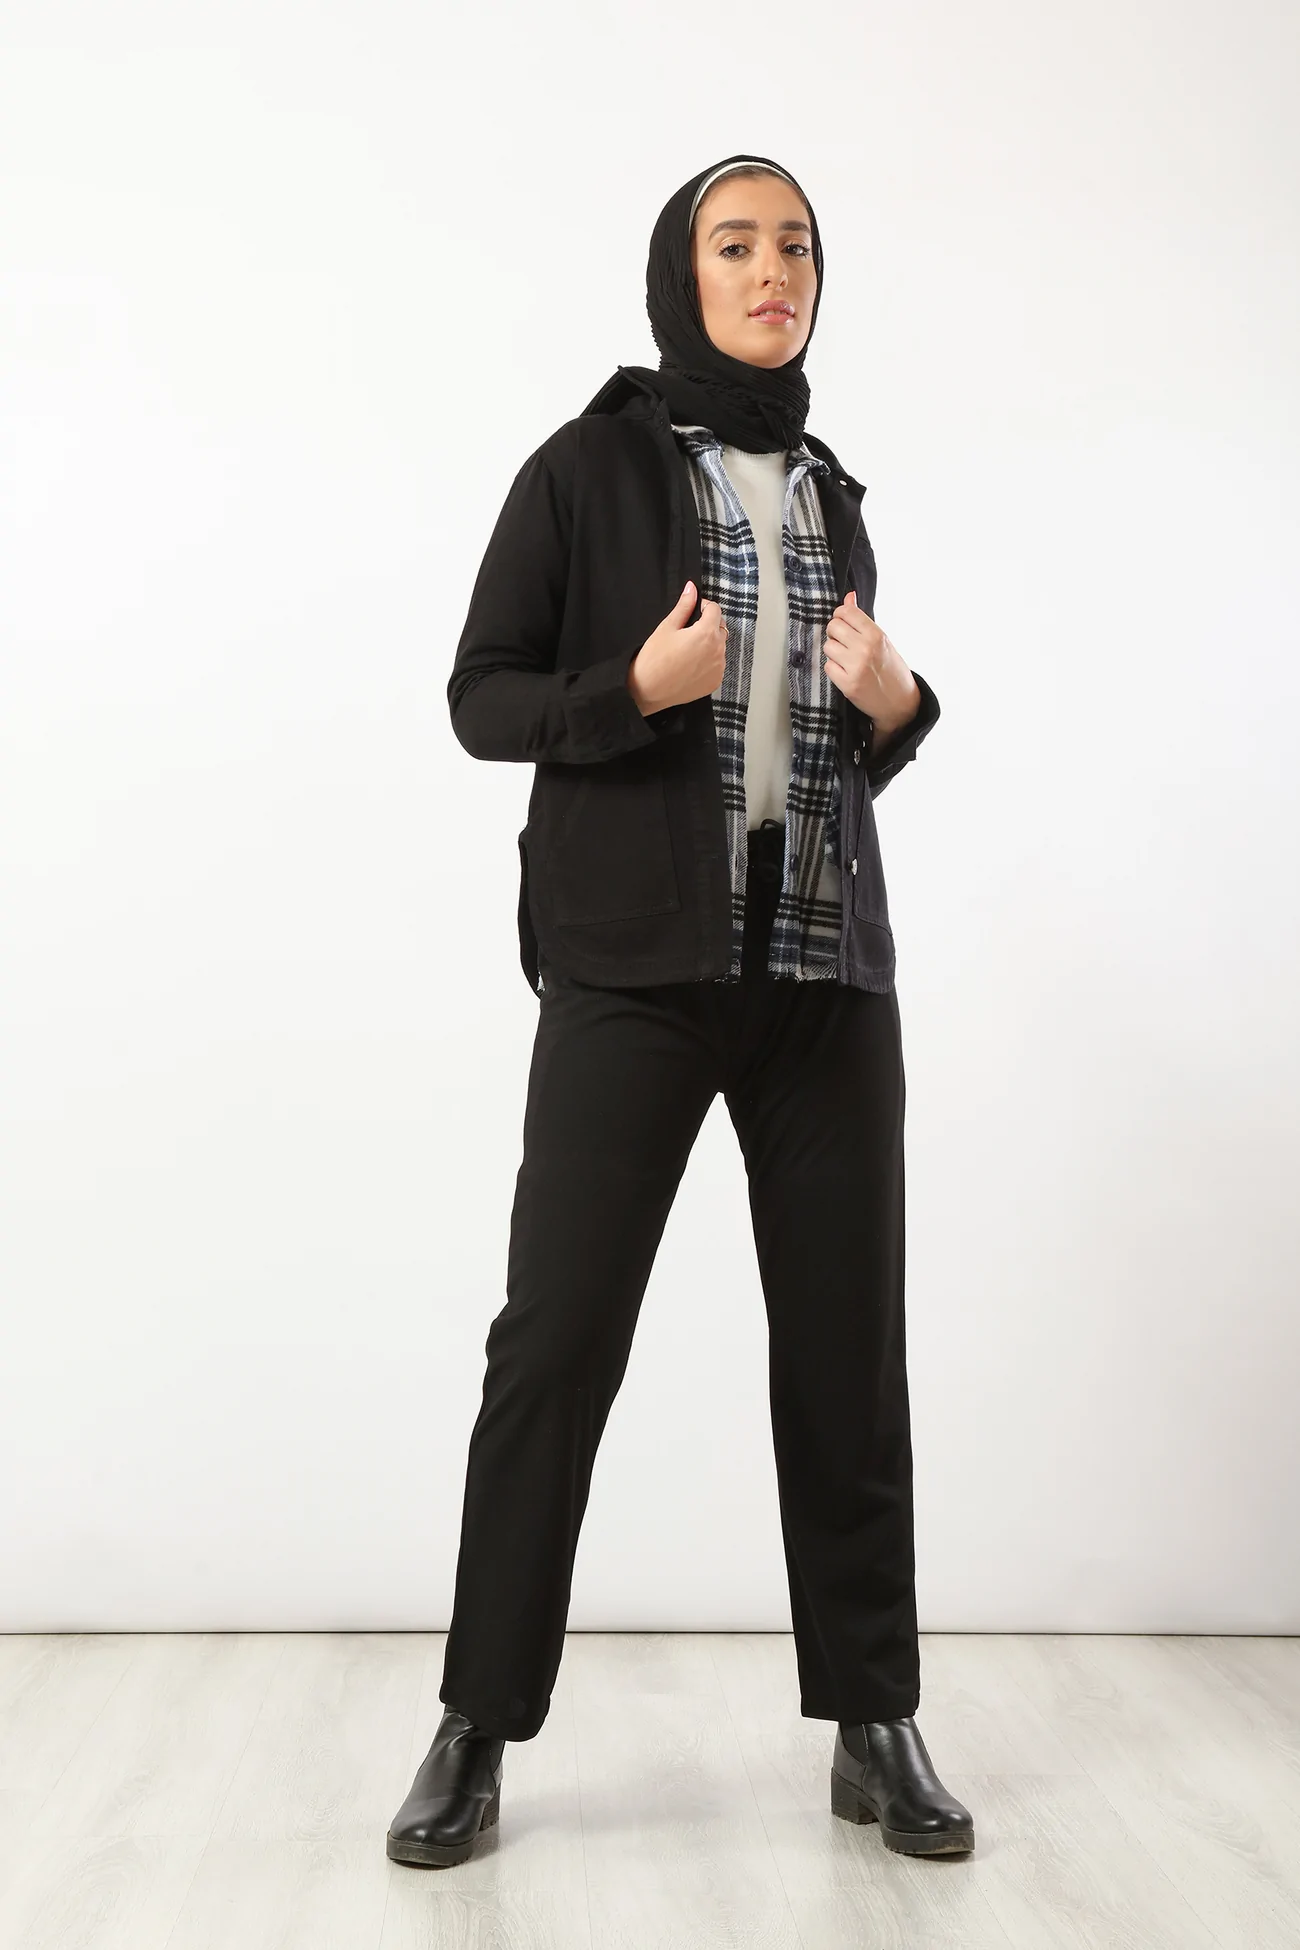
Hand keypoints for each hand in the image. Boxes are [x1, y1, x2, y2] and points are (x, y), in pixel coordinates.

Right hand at [627, 580, 727, 714]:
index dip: (704, 606)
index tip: (693, 611)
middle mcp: (718, 651)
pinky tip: (691, 664)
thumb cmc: (654, 658)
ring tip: (688, 650)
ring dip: (709, 643)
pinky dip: (709, 661)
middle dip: (708, 624)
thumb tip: (692, 588)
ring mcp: (719, 668)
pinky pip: (717, 664)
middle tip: (688, 631)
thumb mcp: (667, 627)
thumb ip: (684, 606)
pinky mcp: (715, 682)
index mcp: (707, 633)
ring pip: (720, 647)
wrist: (648, 691)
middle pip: (720, 628)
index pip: (715, 609)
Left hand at [822, 590, 919, 741]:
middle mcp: (865, 649)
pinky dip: (834, 668)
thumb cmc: (891, 669)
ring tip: (848, 660)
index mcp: (876, 635)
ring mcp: (855, 667)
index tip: (844, 623)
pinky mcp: (847, 684)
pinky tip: (846, 672)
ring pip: (828, 647)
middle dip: (836, 634)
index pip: (846, 612)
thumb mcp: (882, 640)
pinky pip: (828, 666)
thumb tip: (849, 597)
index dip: (841, 616)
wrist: (900, 702)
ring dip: (834, 652)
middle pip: (833, 627)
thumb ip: (862, 620)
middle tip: (846, 644)